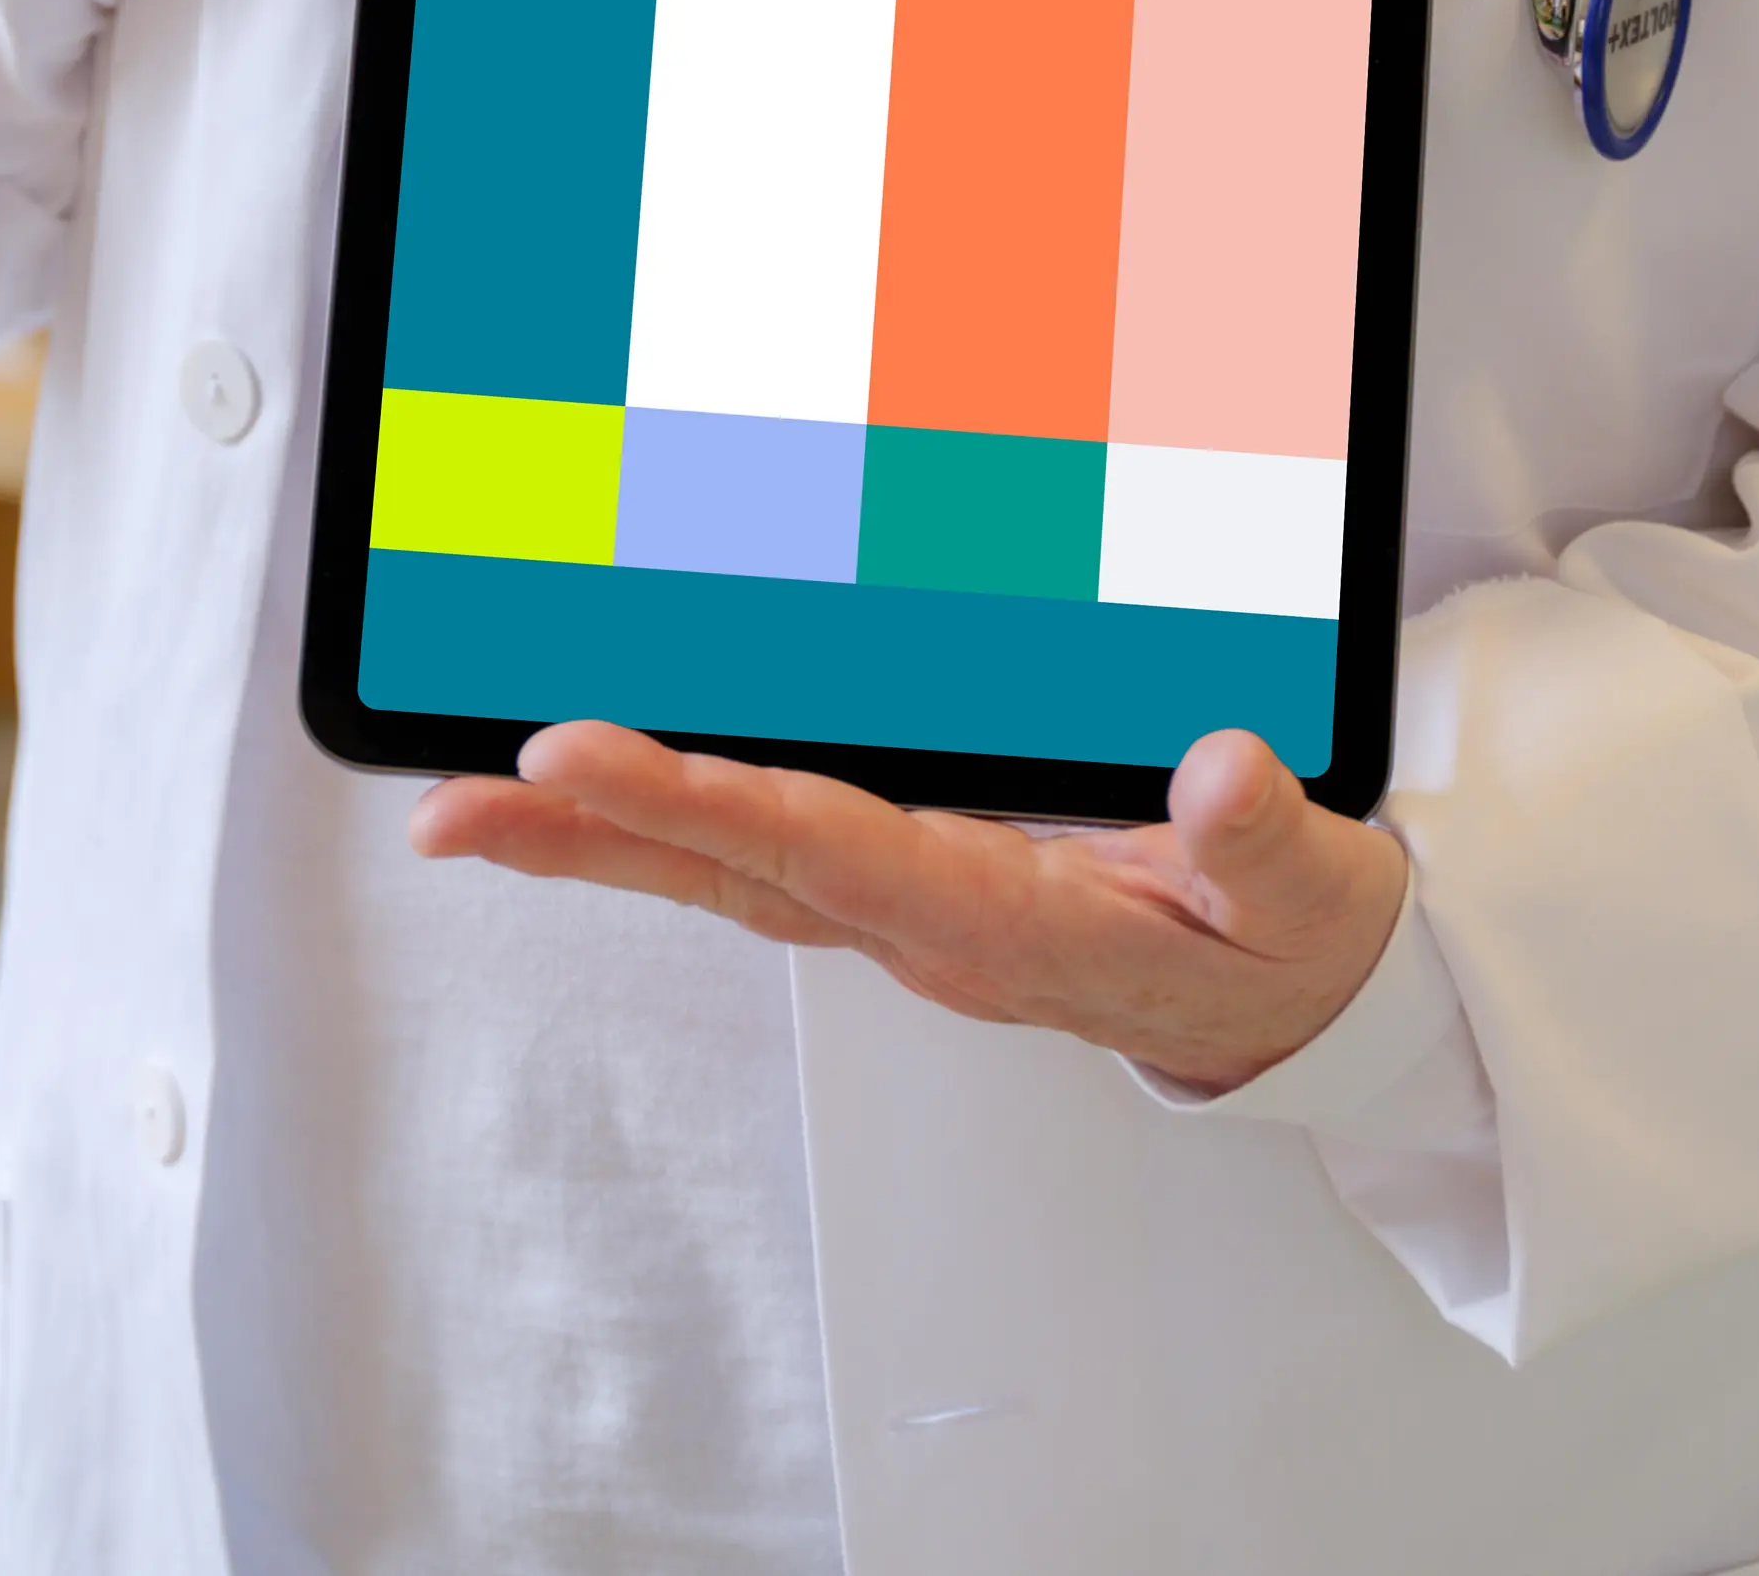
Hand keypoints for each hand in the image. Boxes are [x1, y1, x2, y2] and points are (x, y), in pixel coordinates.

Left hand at [409, 722, 1408, 1094]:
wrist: (1298, 1005)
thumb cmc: (1287, 943)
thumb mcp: (1306, 900)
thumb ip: (1267, 843)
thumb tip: (1221, 772)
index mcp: (1011, 925)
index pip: (830, 851)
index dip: (702, 800)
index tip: (584, 753)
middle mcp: (930, 928)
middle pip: (732, 875)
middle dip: (590, 836)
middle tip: (452, 803)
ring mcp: (911, 910)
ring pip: (726, 870)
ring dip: (599, 833)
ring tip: (470, 797)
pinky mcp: (913, 884)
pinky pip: (763, 852)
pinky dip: (668, 818)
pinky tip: (596, 788)